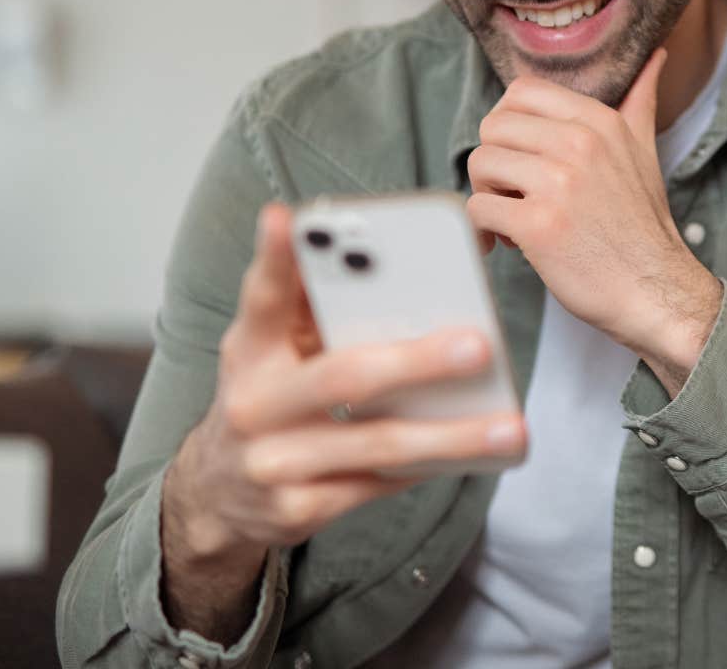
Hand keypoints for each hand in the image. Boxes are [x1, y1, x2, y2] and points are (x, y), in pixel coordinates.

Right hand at [163, 204, 526, 572]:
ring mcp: (273, 461)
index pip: (262, 295)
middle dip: (417, 362)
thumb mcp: (271, 348)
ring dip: (450, 435)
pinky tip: (472, 456)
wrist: (218, 492)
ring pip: (376, 443)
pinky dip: (428, 467)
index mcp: (249, 347)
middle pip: (343, 376)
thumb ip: (314, 307)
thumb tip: (394, 264)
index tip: (288, 218)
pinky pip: (378, 485)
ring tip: (508, 427)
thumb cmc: (269, 397)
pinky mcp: (297, 509)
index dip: (274, 257)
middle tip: (479, 345)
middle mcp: (253, 402)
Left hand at [465, 50, 721, 381]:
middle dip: (495, 163)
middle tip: (515, 193)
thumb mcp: (645, 152)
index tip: (522, 157)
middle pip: (492, 127)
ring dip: (487, 195)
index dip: (509, 125)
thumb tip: (655, 55)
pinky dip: (484, 230)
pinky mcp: (538, 224)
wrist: (655, 290)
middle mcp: (579, 144)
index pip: (520, 92)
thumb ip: (640, 101)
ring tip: (514, 218)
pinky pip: (477, 208)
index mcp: (599, 122)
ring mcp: (558, 183)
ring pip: (480, 164)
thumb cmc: (643, 227)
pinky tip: (509, 243)